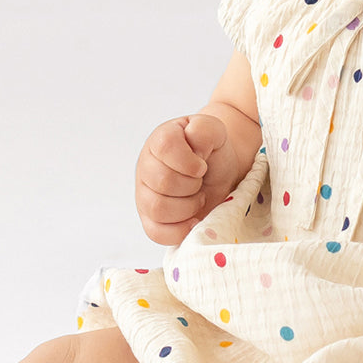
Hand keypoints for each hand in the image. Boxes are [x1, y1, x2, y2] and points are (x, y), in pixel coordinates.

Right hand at [135, 114, 240, 245]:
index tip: (202, 165)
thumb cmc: (212, 152)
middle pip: (164, 182)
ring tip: (197, 197)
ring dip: (188, 206)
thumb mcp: (215, 131)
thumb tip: (194, 148)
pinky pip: (157, 232)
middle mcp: (146, 167)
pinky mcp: (150, 220)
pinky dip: (180, 229)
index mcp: (160, 140)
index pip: (166, 147)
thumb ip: (205, 129)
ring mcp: (144, 195)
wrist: (218, 172)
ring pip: (158, 208)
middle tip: (200, 181)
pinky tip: (194, 219)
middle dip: (192, 185)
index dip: (189, 161)